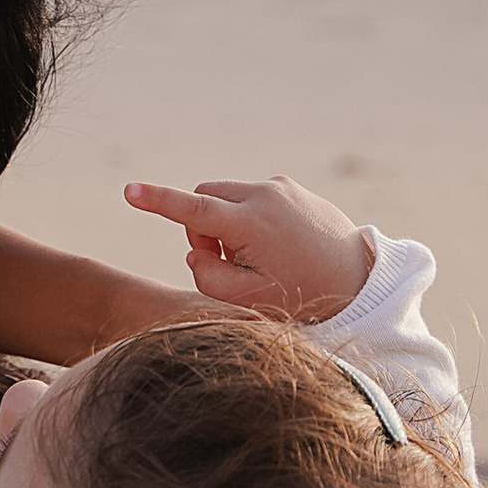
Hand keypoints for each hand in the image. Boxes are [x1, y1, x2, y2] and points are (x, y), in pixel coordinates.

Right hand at [124, 177, 371, 324]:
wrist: (357, 279)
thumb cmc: (302, 295)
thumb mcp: (249, 300)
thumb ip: (208, 276)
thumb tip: (196, 250)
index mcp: (251, 224)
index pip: (192, 209)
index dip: (157, 201)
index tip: (129, 191)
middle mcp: (264, 195)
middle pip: (205, 198)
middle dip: (202, 227)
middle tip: (225, 260)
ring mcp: (281, 187)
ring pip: (227, 197)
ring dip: (227, 223)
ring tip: (258, 256)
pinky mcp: (292, 188)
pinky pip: (252, 197)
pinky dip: (248, 218)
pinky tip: (276, 246)